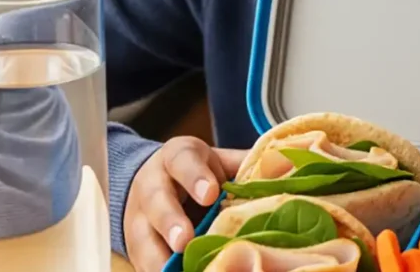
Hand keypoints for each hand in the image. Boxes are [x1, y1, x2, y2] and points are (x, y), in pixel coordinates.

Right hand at [123, 136, 247, 271]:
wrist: (156, 182)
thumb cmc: (198, 172)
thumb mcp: (218, 161)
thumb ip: (245, 166)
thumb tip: (284, 168)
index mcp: (175, 158)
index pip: (183, 162)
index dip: (196, 177)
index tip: (211, 194)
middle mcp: (151, 186)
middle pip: (156, 201)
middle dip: (170, 221)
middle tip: (186, 240)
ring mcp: (138, 219)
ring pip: (142, 237)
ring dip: (158, 257)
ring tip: (173, 271)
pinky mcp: (136, 247)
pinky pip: (143, 263)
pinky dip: (157, 271)